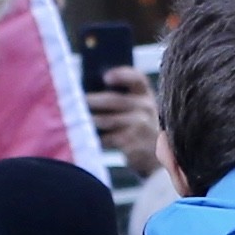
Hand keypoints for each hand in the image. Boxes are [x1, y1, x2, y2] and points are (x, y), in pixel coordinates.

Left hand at [88, 65, 167, 184]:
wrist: (157, 160)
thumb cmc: (141, 131)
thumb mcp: (140, 112)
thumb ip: (124, 101)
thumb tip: (90, 95)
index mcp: (147, 96)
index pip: (137, 78)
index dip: (121, 75)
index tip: (105, 77)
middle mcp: (147, 108)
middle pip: (115, 100)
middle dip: (94, 100)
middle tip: (79, 101)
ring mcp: (141, 126)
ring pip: (108, 120)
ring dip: (91, 120)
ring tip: (77, 119)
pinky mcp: (133, 143)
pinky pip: (108, 138)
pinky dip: (97, 138)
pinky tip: (89, 138)